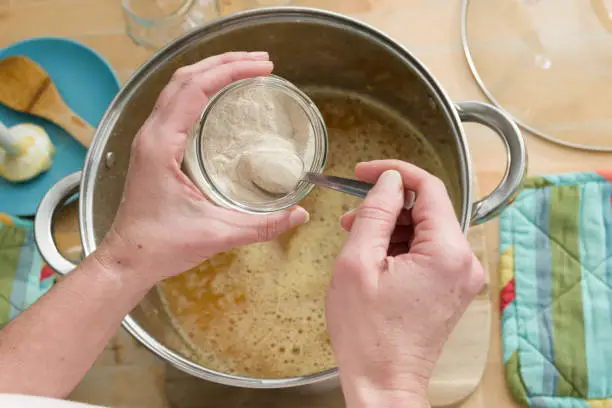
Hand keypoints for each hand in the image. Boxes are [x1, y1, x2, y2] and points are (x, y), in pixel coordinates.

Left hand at [94, 52, 308, 286]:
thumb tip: (300, 215)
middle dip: (223, 62)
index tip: (262, 68)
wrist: (128, 258)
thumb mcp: (217, 234)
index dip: (229, 71)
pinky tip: (221, 95)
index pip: (194, 89)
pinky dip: (200, 89)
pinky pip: (176, 104)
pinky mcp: (154, 148)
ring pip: (178, 87)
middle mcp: (152, 134)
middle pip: (185, 78)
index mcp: (161, 145)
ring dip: (211, 71)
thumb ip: (262, 225)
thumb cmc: (161, 245)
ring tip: (245, 68)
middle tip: (261, 61)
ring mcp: (150, 139)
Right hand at [327, 160, 483, 407]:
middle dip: (387, 206)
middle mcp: (464, 262)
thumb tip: (388, 181)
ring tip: (358, 240)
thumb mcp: (358, 263)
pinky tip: (375, 257)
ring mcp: (462, 277)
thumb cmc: (367, 334)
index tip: (363, 172)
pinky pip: (428, 251)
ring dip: (391, 227)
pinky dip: (401, 246)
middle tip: (352, 218)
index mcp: (447, 252)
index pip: (428, 187)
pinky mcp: (452, 288)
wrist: (383, 383)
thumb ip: (375, 212)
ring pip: (426, 229)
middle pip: (428, 209)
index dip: (394, 172)